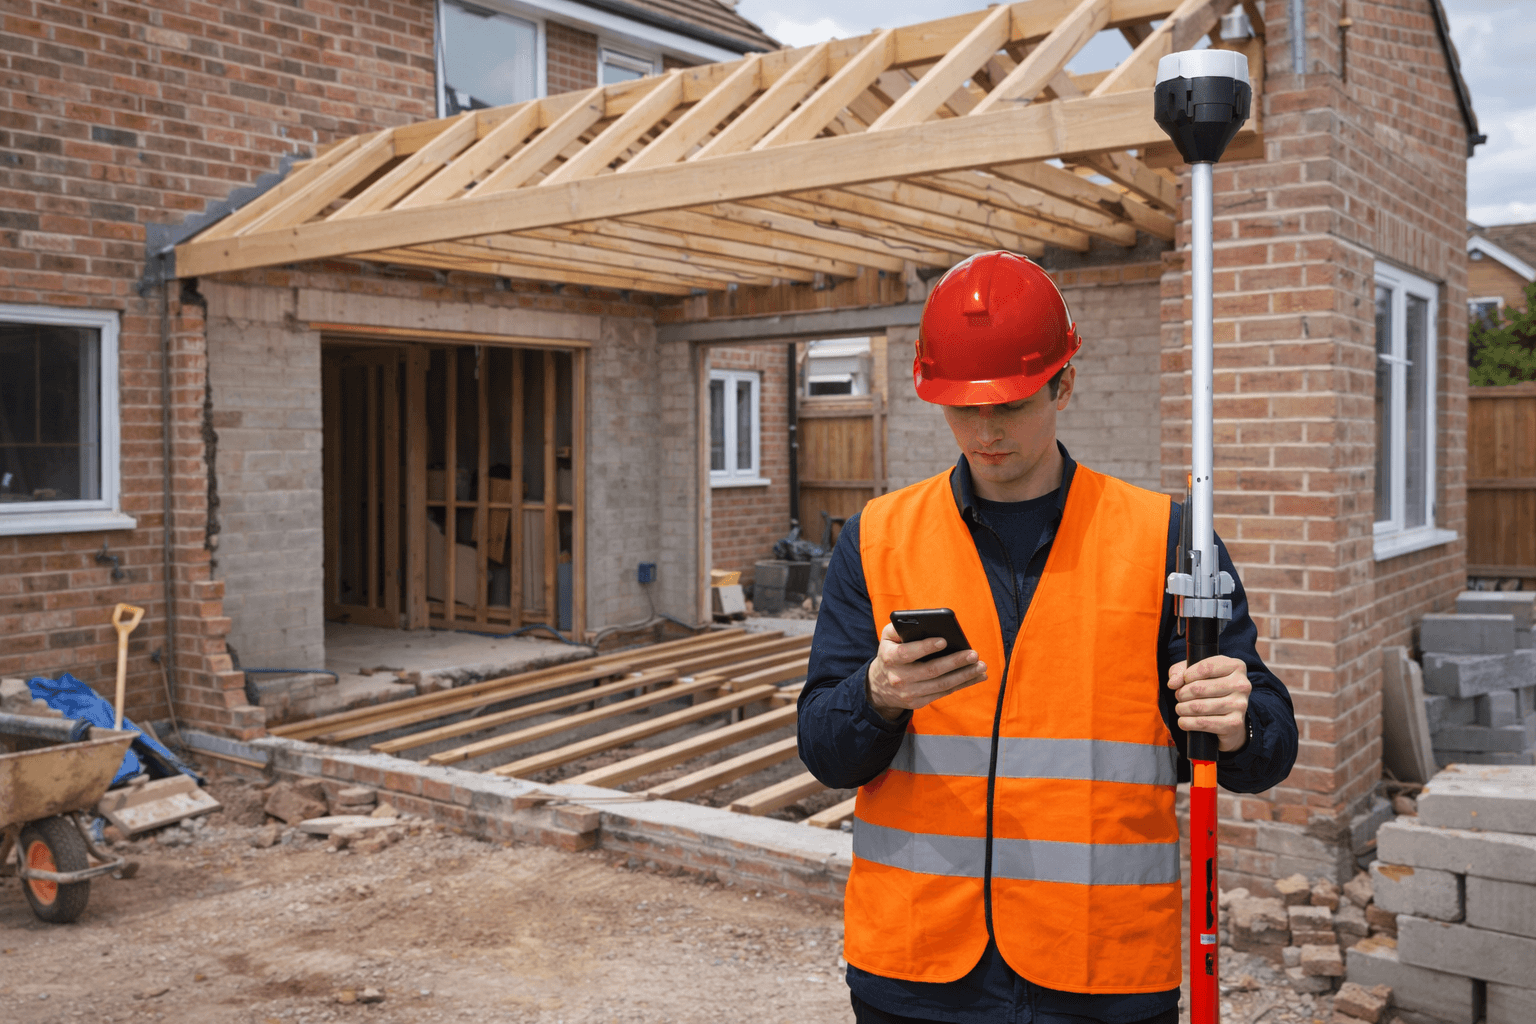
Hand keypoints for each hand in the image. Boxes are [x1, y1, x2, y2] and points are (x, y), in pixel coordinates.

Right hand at [866, 622, 987, 720]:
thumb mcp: (887, 638)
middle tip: (974, 654)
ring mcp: (909, 693)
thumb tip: (923, 621)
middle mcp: (898, 678)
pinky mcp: (919, 702)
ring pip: (941, 685)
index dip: (925, 647)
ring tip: (981, 666)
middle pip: (930, 671)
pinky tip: (977, 676)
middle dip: (954, 662)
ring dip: (964, 675)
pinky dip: (963, 684)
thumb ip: (899, 627)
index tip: (944, 640)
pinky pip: (944, 693)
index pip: (907, 653)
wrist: (880, 686)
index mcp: (889, 658)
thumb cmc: (891, 653)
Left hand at [1167, 656, 1250, 752]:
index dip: (1187, 675)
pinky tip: (1183, 721)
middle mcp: (1242, 685)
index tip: (1183, 680)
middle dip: (1182, 693)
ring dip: (1182, 708)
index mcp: (1236, 666)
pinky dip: (1187, 722)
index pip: (1206, 667)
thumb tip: (1173, 683)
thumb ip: (1179, 672)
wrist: (1229, 718)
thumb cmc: (1210, 689)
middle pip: (1199, 688)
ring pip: (1199, 706)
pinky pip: (1203, 723)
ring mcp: (1240, 705)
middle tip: (1179, 696)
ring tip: (1180, 708)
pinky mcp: (1234, 723)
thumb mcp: (1195, 673)